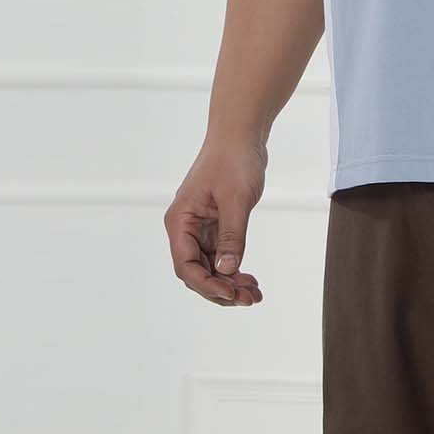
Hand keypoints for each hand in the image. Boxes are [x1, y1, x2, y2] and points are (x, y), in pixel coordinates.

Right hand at [163, 136, 266, 305]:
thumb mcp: (236, 199)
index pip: (186, 265)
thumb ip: (231, 236)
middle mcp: (186, 227)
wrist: (242, 134)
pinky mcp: (216, 225)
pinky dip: (234, 268)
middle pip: (197, 271)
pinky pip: (221, 255)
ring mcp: (200, 227)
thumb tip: (226, 270)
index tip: (230, 293)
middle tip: (248, 299)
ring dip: (229, 282)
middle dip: (220, 289)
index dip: (207, 284)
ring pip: (210, 267)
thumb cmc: (234, 159)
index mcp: (180, 221)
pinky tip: (249, 279)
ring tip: (253, 294)